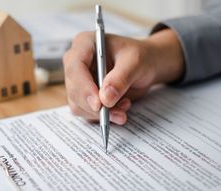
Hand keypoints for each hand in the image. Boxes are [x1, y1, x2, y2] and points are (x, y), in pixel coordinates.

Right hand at [63, 29, 183, 124]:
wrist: (146, 65)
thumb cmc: (140, 56)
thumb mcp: (135, 62)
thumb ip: (120, 78)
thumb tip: (105, 99)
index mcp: (84, 43)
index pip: (75, 67)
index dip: (84, 87)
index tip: (98, 104)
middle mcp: (76, 62)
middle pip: (74, 89)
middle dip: (94, 106)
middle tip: (116, 113)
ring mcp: (78, 81)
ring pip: (78, 105)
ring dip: (101, 113)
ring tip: (125, 106)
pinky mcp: (84, 96)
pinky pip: (87, 112)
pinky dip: (103, 116)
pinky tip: (120, 108)